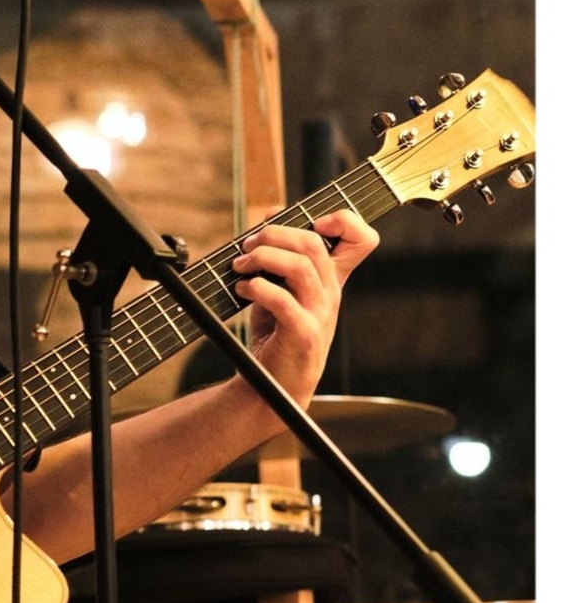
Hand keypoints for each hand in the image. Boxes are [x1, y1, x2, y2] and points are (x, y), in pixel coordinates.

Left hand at [230, 209, 378, 406]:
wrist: (273, 385)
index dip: (343, 220)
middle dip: (275, 234)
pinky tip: (242, 289)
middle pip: (315, 244)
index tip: (308, 221)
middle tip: (247, 245)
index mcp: (330, 279)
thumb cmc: (276, 333)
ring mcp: (320, 314)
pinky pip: (283, 300)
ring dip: (262, 258)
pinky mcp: (304, 334)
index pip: (363, 240)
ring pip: (300, 267)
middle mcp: (331, 293)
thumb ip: (279, 257)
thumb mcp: (281, 288)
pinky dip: (257, 288)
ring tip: (240, 267)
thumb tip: (269, 217)